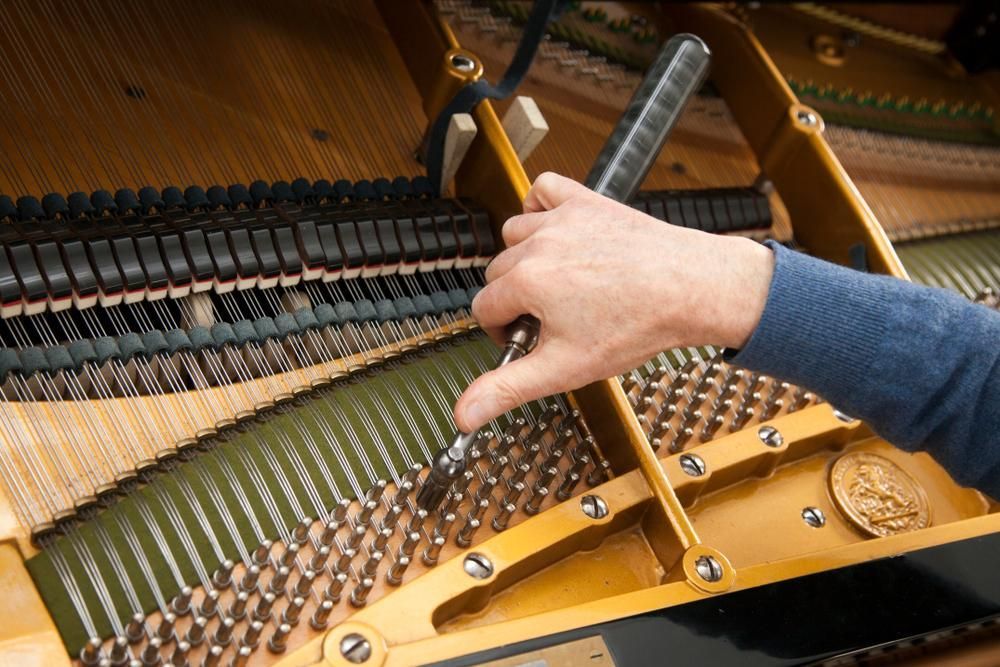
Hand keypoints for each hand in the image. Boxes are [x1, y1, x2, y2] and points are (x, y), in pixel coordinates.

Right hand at [453, 172, 774, 431]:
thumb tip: (465, 414)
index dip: (502, 331)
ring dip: (525, 258)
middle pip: (497, 272)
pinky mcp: (587, 202)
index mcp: (528, 281)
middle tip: (550, 320)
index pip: (484, 308)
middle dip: (514, 299)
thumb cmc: (637, 324)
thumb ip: (509, 388)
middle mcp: (539, 243)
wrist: (691, 288)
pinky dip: (541, 207)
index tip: (528, 340)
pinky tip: (555, 235)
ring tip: (556, 283)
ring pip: (515, 234)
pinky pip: (544, 190)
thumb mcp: (566, 367)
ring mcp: (563, 218)